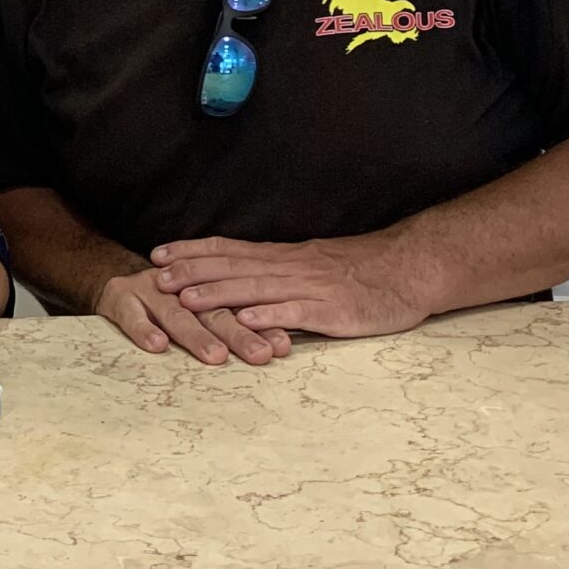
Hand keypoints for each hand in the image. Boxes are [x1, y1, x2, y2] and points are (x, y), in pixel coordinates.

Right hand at [94, 266, 289, 366]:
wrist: (111, 279)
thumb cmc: (166, 302)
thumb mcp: (201, 307)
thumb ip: (234, 321)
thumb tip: (282, 346)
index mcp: (207, 287)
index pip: (239, 306)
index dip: (262, 324)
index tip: (283, 346)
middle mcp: (182, 287)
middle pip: (214, 311)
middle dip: (239, 333)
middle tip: (260, 354)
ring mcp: (150, 290)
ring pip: (177, 314)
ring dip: (197, 335)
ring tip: (215, 355)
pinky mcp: (120, 296)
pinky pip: (131, 315)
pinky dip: (144, 329)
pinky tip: (157, 345)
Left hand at [151, 234, 432, 339]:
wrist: (411, 269)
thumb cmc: (365, 271)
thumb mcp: (315, 265)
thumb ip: (282, 273)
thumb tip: (244, 283)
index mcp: (286, 256)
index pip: (230, 248)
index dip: (193, 251)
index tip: (159, 254)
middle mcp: (292, 266)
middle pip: (234, 267)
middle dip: (193, 272)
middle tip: (158, 278)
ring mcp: (311, 287)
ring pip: (258, 288)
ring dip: (220, 293)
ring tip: (187, 299)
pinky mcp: (332, 309)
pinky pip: (296, 312)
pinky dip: (268, 316)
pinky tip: (244, 320)